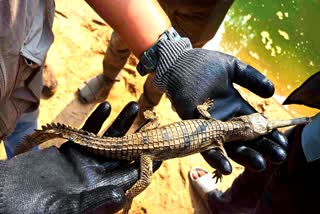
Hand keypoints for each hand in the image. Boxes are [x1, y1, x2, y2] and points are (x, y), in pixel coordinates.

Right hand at [0, 101, 160, 212]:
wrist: (4, 200)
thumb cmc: (28, 211)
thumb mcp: (63, 210)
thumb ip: (92, 202)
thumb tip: (121, 194)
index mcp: (98, 192)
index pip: (128, 178)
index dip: (144, 164)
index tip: (160, 150)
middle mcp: (94, 176)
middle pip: (122, 154)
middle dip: (138, 138)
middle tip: (153, 121)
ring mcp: (82, 162)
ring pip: (107, 140)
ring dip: (121, 124)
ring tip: (135, 106)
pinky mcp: (68, 151)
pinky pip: (85, 133)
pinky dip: (95, 121)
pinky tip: (105, 106)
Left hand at [154, 37, 286, 174]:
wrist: (179, 62)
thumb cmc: (204, 64)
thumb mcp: (232, 68)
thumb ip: (251, 77)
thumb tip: (272, 91)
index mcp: (234, 105)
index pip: (255, 123)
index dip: (269, 133)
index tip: (283, 142)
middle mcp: (223, 118)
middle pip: (245, 137)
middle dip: (262, 148)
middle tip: (278, 157)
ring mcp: (208, 124)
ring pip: (228, 144)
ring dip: (243, 156)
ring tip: (260, 165)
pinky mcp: (192, 126)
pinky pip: (204, 144)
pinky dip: (215, 156)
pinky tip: (227, 167)